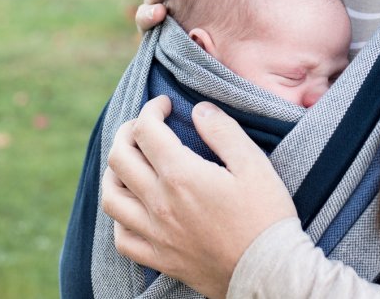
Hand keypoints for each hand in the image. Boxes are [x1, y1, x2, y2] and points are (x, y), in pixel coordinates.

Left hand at [102, 96, 296, 298]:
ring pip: (111, 197)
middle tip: (144, 126)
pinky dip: (119, 218)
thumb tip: (199, 110)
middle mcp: (159, 203)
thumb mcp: (254, 164)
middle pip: (119, 158)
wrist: (268, 273)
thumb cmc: (266, 218)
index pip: (146, 130)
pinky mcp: (159, 258)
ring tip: (129, 162)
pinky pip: (121, 238)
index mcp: (181, 175)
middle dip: (127, 132)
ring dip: (114, 172)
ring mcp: (155, 233)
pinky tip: (133, 208)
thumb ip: (223, 131)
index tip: (165, 104)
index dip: (152, 109)